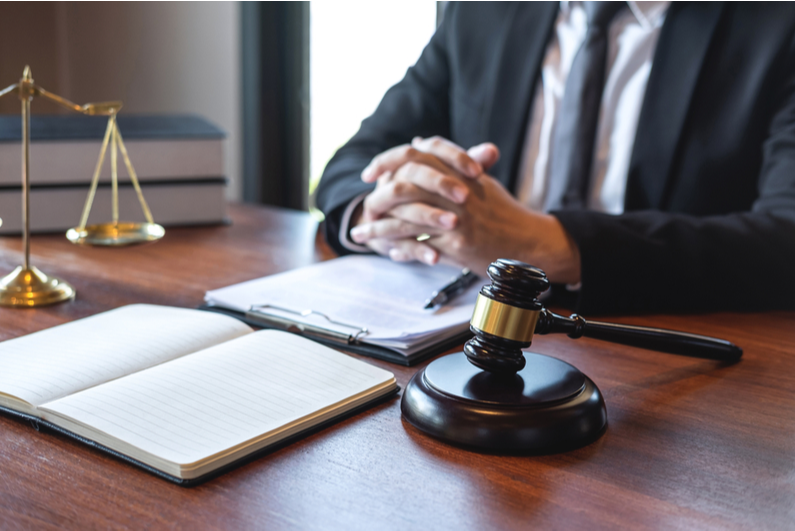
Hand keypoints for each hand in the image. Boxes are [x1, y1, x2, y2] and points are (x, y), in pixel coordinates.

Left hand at [352, 137, 580, 283]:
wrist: (528, 240)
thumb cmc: (502, 212)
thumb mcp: (478, 181)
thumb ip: (449, 162)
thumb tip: (419, 141)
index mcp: (459, 170)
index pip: (416, 155)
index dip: (387, 161)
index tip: (369, 173)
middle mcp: (456, 190)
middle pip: (404, 186)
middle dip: (376, 198)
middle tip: (361, 209)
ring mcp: (456, 216)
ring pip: (406, 218)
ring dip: (379, 229)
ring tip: (360, 236)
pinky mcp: (457, 242)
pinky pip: (419, 244)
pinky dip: (401, 248)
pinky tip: (388, 252)